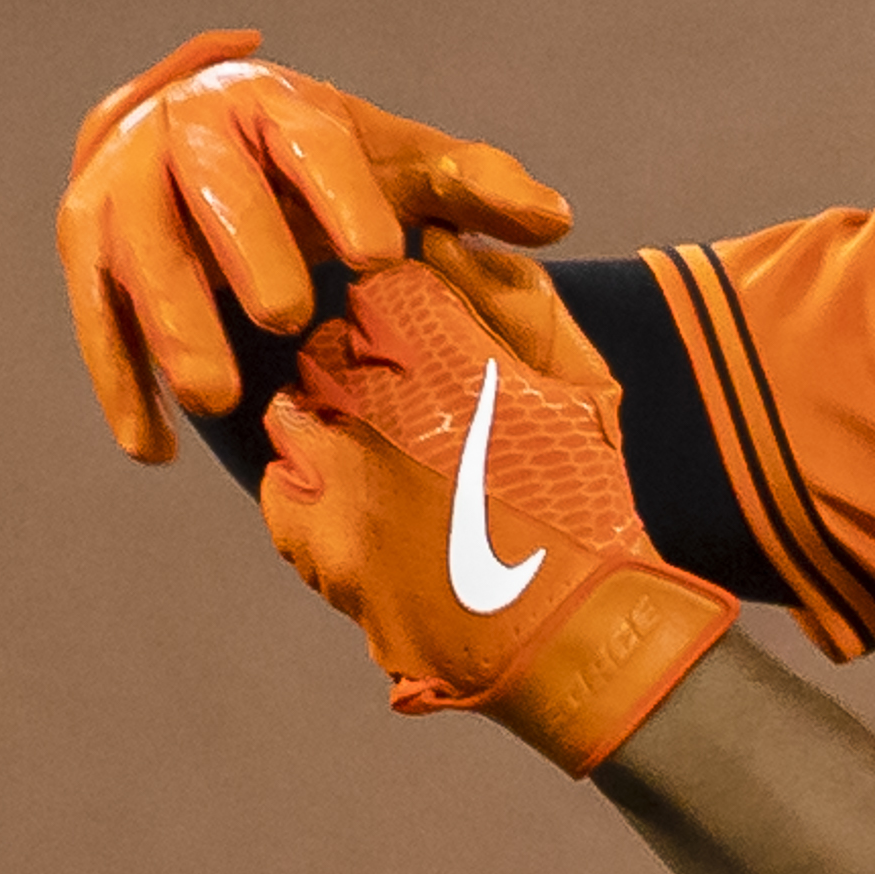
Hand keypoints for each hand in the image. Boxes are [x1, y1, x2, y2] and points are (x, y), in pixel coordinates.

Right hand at [59, 31, 575, 462]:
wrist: (218, 148)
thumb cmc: (329, 168)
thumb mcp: (403, 167)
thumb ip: (475, 188)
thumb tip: (555, 219)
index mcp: (272, 102)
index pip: (310, 141)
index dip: (342, 194)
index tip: (379, 255)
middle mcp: (187, 131)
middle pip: (212, 187)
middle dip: (247, 249)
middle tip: (289, 317)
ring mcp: (124, 185)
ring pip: (139, 251)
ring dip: (172, 324)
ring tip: (217, 397)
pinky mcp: (87, 247)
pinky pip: (95, 313)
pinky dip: (119, 381)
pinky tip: (154, 450)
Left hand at [252, 238, 732, 772]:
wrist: (570, 631)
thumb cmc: (589, 504)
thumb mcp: (581, 382)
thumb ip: (514, 297)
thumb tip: (443, 242)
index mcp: (441, 346)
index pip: (380, 287)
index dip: (409, 318)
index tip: (434, 352)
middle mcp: (372, 397)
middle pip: (329, 345)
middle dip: (366, 370)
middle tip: (420, 419)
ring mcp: (333, 468)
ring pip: (299, 409)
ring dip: (336, 426)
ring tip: (395, 469)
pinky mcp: (311, 534)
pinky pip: (286, 484)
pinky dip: (316, 491)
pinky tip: (372, 514)